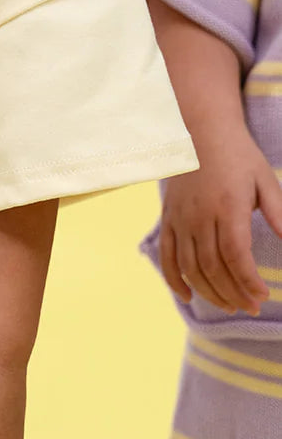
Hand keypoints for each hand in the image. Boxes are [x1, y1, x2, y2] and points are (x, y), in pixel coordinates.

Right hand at [158, 131, 281, 314]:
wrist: (198, 131)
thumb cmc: (238, 155)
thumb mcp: (266, 180)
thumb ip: (280, 214)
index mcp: (227, 206)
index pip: (235, 254)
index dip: (248, 280)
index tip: (264, 295)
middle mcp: (199, 216)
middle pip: (213, 267)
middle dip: (234, 293)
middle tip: (251, 307)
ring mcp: (180, 219)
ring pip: (190, 267)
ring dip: (210, 292)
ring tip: (230, 306)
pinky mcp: (168, 218)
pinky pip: (167, 256)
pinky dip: (175, 280)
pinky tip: (189, 296)